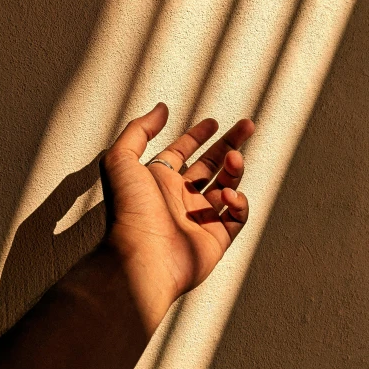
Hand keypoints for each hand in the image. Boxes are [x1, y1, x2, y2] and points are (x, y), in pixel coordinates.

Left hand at [100, 103, 253, 332]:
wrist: (140, 259)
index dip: (198, 136)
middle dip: (230, 144)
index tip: (215, 122)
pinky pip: (236, 216)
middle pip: (211, 165)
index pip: (182, 152)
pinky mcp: (216, 240)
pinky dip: (238, 203)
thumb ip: (139, 130)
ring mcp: (199, 219)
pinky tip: (228, 197)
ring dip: (234, 170)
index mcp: (159, 181)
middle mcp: (180, 199)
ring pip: (227, 187)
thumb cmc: (128, 211)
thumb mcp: (121, 160)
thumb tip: (162, 108)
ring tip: (234, 160)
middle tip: (248, 125)